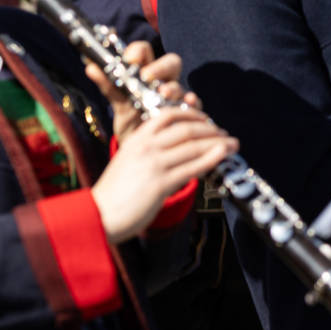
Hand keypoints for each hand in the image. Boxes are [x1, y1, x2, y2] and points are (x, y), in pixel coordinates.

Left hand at [83, 41, 197, 140]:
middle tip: (147, 76)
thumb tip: (90, 67)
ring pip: (179, 85)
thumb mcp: (117, 100)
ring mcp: (176, 96)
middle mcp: (163, 80)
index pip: (144, 52)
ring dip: (173, 88)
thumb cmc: (131, 115)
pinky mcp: (186, 112)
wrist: (140, 143)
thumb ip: (107, 84)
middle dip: (160, 67)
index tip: (130, 60)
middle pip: (170, 62)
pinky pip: (193, 105)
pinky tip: (188, 102)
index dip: (138, 51)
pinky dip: (192, 102)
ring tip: (163, 94)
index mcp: (145, 71)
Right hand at [91, 105, 234, 242]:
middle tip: (224, 133)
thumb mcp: (128, 160)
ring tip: (233, 144)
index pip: (168, 115)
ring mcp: (154, 164)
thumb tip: (177, 147)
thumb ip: (149, 150)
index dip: (192, 114)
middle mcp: (147, 147)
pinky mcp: (161, 184)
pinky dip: (211, 158)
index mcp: (137, 138)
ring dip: (218, 142)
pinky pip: (192, 167)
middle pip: (187, 129)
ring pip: (194, 146)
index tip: (206, 119)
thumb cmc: (114, 192)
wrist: (98, 216)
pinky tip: (222, 155)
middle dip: (211, 129)